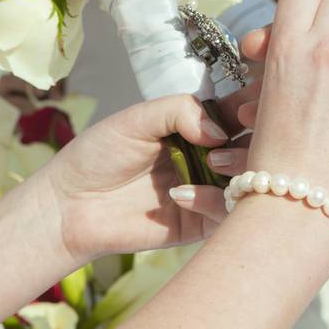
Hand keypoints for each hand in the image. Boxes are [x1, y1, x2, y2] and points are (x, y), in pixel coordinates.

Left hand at [40, 93, 250, 264]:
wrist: (69, 206)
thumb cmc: (98, 156)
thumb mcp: (138, 118)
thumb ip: (181, 110)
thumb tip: (222, 131)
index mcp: (201, 127)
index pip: (243, 112)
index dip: (257, 105)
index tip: (249, 105)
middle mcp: (213, 157)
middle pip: (260, 146)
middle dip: (258, 137)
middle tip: (236, 132)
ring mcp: (211, 190)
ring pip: (254, 180)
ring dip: (241, 167)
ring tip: (213, 161)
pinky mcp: (202, 224)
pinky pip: (228, 214)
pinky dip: (214, 201)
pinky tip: (181, 195)